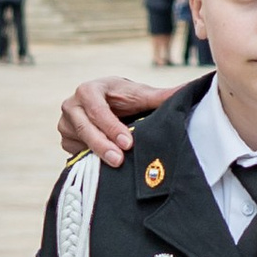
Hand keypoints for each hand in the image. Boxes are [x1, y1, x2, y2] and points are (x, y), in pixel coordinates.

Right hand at [56, 75, 172, 164]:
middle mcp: (72, 104)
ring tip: (114, 167)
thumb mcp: (141, 95)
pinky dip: (87, 160)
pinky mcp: (66, 140)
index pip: (97, 109)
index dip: (111, 126)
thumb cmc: (125, 98)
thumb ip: (162, 95)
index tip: (128, 143)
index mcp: (89, 89)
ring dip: (94, 154)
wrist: (108, 104)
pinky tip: (102, 167)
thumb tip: (191, 89)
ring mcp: (65, 123)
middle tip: (119, 160)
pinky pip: (74, 153)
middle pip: (84, 127)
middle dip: (102, 145)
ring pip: (78, 142)